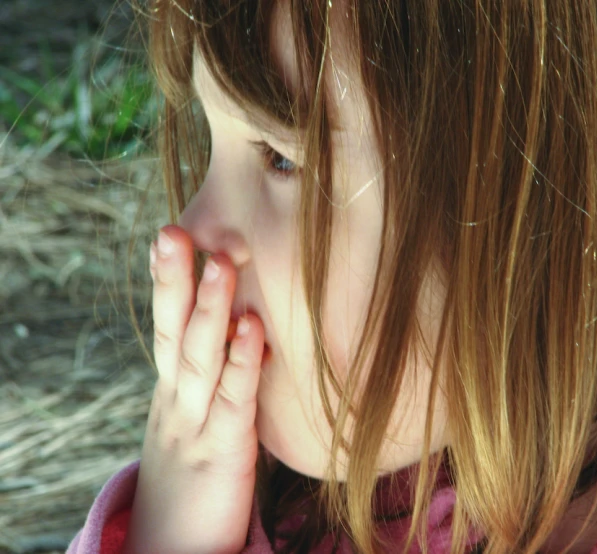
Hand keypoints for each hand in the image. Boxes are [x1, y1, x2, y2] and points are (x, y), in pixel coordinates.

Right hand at [122, 225, 264, 553]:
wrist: (174, 546)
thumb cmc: (194, 473)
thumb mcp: (195, 417)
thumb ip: (214, 378)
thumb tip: (244, 331)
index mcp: (172, 388)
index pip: (166, 325)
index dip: (169, 281)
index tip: (174, 232)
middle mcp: (176, 398)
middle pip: (172, 330)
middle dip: (174, 280)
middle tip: (175, 230)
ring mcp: (194, 423)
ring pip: (198, 357)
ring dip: (208, 308)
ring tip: (218, 261)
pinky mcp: (222, 449)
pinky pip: (233, 399)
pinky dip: (243, 361)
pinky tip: (253, 328)